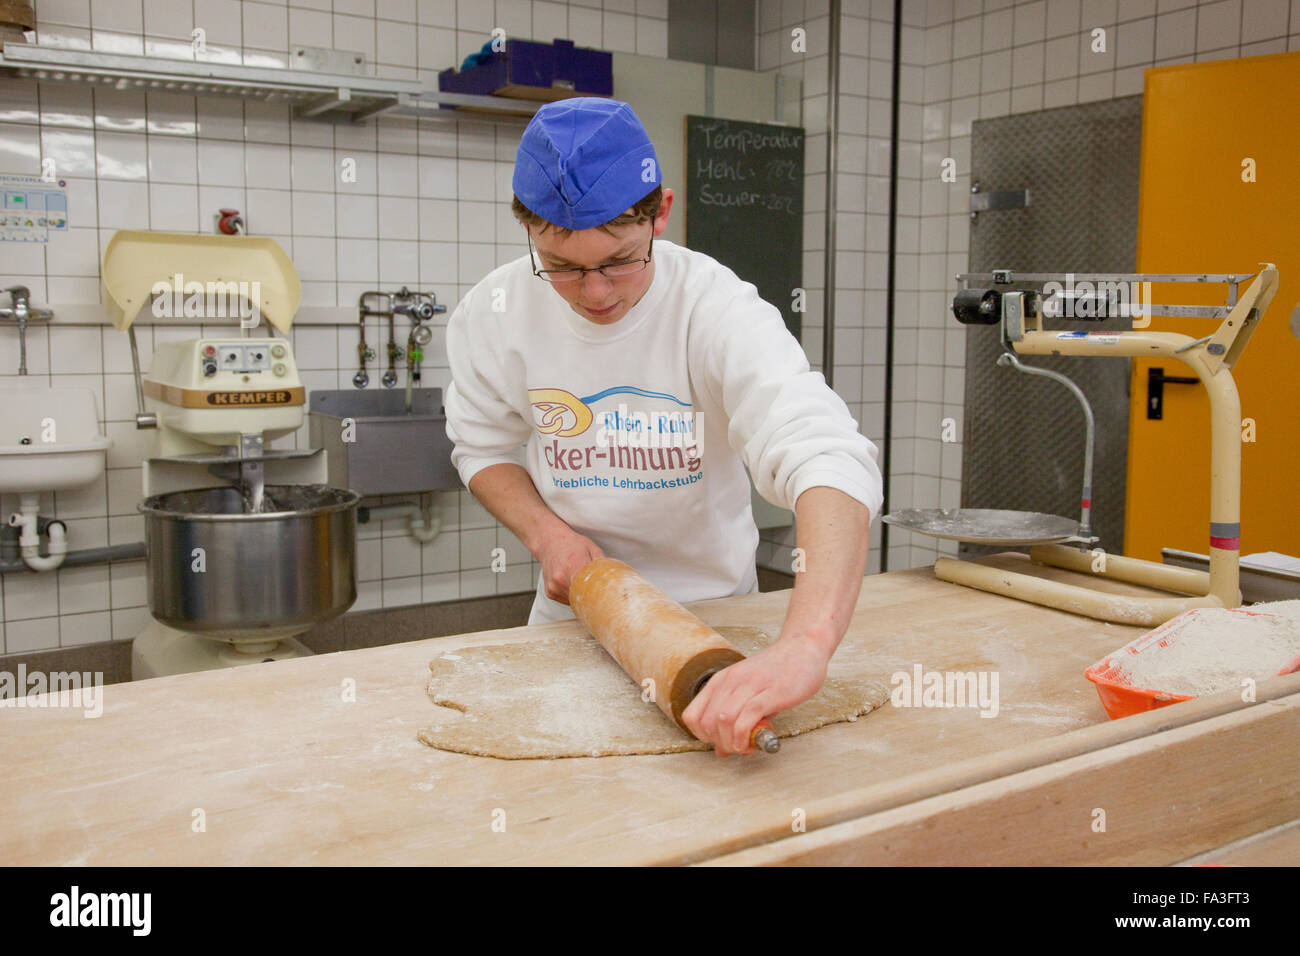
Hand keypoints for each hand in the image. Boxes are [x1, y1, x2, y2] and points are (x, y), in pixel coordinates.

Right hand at [536, 528, 604, 604]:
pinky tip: (571, 582)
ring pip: (572, 601)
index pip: (588, 591)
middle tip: (595, 590)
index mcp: (572, 567)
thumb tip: (614, 576)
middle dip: (589, 597)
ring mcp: (553, 587)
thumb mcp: (591, 548)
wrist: (550, 542)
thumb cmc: (571, 544)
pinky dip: (570, 594)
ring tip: (580, 581)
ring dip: (579, 595)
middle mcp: (560, 579)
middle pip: (580, 599)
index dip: (597, 596)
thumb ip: (602, 563)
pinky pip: (565, 600)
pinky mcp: (550, 592)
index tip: (604, 598)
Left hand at [681, 635, 829, 755]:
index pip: (691, 716)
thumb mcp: (748, 693)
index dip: (701, 736)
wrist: (802, 649)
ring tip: (746, 747)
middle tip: (736, 747)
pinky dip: (744, 737)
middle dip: (718, 743)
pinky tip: (751, 743)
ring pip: (724, 720)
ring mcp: (750, 685)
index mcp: (721, 680)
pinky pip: (747, 718)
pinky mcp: (771, 693)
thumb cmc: (776, 673)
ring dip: (731, 743)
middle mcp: (731, 681)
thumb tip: (722, 750)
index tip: (720, 741)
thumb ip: (733, 720)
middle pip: (706, 722)